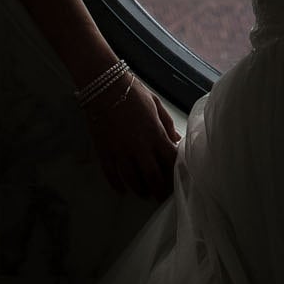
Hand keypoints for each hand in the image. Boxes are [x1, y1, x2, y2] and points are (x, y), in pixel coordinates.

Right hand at [84, 77, 181, 199]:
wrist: (105, 86)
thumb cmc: (133, 92)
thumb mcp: (156, 104)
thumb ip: (166, 124)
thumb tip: (177, 140)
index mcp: (155, 133)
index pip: (169, 159)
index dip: (175, 172)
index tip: (178, 180)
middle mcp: (139, 146)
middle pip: (152, 175)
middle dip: (159, 189)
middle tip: (161, 197)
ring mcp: (120, 151)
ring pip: (132, 178)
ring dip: (140, 189)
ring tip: (144, 194)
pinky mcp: (104, 151)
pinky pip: (111, 174)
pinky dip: (117, 184)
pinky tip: (122, 190)